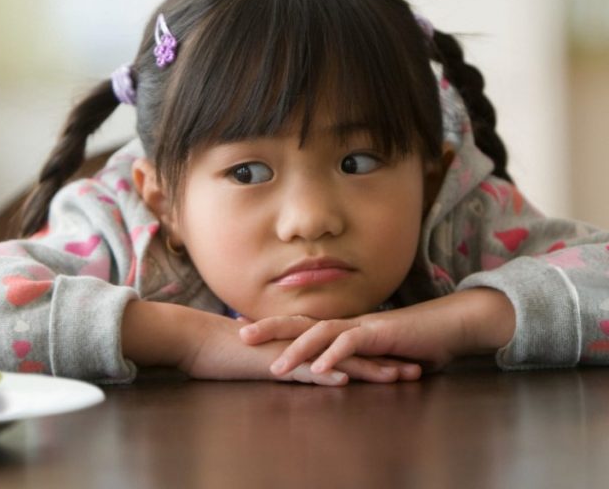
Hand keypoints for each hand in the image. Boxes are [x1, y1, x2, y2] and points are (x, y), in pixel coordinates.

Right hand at [183, 312, 420, 385]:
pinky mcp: (270, 363)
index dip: (375, 356)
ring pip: (335, 361)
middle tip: (418, 368)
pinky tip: (343, 381)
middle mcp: (301, 345)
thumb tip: (297, 370)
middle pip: (350, 354)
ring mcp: (288, 353)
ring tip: (397, 376)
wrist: (195, 340)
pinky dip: (323, 375)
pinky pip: (301, 370)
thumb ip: (283, 362)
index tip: (403, 362)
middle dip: (386, 361)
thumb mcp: (262, 359)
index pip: (345, 350)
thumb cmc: (223, 352)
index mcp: (301, 345)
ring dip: (367, 369)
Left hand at [239, 288, 514, 376]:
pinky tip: (318, 371)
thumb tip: (333, 369)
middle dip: (270, 329)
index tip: (246, 332)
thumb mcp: (377, 353)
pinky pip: (352, 344)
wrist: (451, 325)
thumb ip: (354, 359)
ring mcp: (363, 326)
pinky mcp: (381, 335)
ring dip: (297, 350)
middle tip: (241, 336)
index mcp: (343, 326)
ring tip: (276, 367)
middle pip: (301, 322)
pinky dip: (333, 356)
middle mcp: (348, 322)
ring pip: (321, 333)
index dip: (274, 328)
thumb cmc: (416, 341)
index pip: (301, 324)